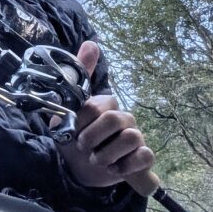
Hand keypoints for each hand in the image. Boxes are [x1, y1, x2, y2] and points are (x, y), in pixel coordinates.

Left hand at [55, 41, 154, 188]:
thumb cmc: (71, 136)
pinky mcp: (141, 157)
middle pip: (116, 120)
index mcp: (106, 104)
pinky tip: (114, 169)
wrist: (75, 168)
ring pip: (132, 138)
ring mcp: (135, 137)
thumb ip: (78, 74)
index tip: (72, 131)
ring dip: (107, 154)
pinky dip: (127, 165)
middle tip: (83, 146)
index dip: (83, 121)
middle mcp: (124, 117)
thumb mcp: (66, 107)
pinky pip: (146, 156)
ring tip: (97, 160)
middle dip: (94, 137)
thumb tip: (92, 43)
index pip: (99, 106)